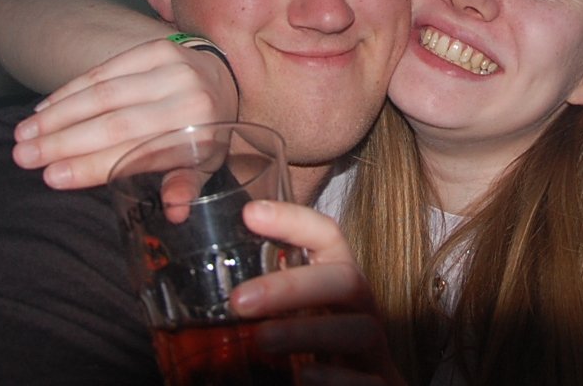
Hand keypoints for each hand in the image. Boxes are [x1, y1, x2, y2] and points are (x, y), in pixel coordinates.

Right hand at [10, 37, 239, 188]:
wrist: (226, 78)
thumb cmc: (206, 130)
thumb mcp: (205, 164)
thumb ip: (186, 185)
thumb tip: (171, 212)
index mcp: (199, 134)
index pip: (136, 152)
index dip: (90, 165)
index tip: (51, 177)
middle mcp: (187, 98)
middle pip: (113, 122)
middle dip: (62, 141)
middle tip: (23, 156)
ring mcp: (172, 68)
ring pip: (104, 93)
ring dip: (58, 114)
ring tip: (24, 134)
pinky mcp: (157, 47)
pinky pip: (105, 69)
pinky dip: (71, 89)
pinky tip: (45, 107)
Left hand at [230, 201, 405, 384]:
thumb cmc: (322, 359)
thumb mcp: (293, 323)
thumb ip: (262, 311)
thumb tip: (199, 306)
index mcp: (340, 288)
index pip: (328, 239)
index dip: (295, 221)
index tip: (250, 214)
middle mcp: (362, 313)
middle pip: (347, 280)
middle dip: (294, 285)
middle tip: (240, 300)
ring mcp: (375, 352)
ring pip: (361, 329)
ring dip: (309, 331)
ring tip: (262, 340)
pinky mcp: (384, 384)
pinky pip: (368, 379)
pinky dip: (337, 377)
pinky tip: (305, 378)